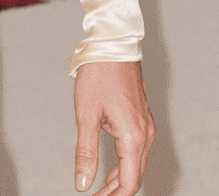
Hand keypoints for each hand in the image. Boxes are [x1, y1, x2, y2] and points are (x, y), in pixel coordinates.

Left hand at [73, 60, 154, 194]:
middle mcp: (145, 135)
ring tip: (100, 188)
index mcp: (133, 137)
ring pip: (136, 164)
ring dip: (120, 179)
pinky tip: (110, 168)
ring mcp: (146, 127)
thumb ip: (86, 152)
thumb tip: (82, 183)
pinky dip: (124, 163)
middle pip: (134, 176)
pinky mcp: (141, 120)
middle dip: (115, 191)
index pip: (129, 182)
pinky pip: (136, 150)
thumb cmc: (98, 76)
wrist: (112, 46)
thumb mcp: (86, 115)